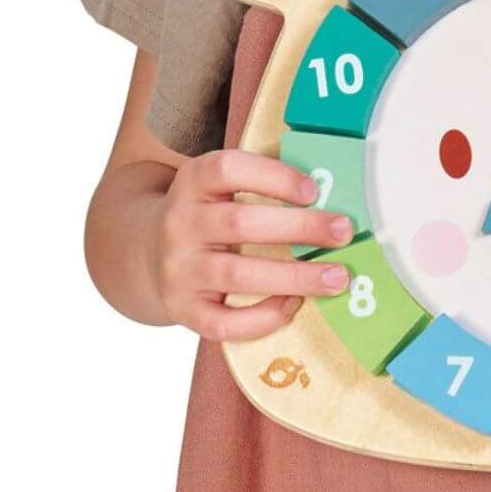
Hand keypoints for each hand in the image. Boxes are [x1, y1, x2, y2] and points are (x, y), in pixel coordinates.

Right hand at [151, 148, 358, 340]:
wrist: (146, 252)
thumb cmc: (207, 213)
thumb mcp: (219, 185)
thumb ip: (262, 182)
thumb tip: (331, 195)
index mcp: (193, 180)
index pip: (228, 169)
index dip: (274, 177)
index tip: (314, 190)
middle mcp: (180, 222)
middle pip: (240, 223)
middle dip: (299, 228)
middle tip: (344, 232)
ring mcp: (178, 268)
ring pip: (237, 274)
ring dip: (293, 276)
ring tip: (336, 277)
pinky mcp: (181, 308)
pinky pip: (223, 322)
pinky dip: (261, 318)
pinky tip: (293, 305)